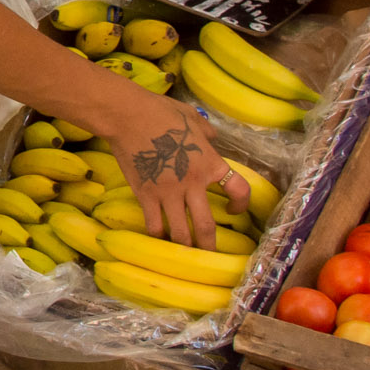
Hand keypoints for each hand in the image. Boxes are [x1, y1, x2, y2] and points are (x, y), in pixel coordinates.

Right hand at [94, 82, 252, 248]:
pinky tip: (158, 239)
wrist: (128, 116)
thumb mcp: (193, 117)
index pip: (238, 190)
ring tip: (184, 258)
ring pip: (180, 233)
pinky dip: (157, 236)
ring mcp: (168, 193)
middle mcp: (193, 184)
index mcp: (210, 163)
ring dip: (184, 248)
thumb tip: (212, 139)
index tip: (234, 211)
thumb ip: (207, 132)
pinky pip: (154, 225)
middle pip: (206, 226)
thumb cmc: (161, 112)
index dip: (241, 204)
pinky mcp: (145, 196)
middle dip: (209, 247)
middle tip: (210, 257)